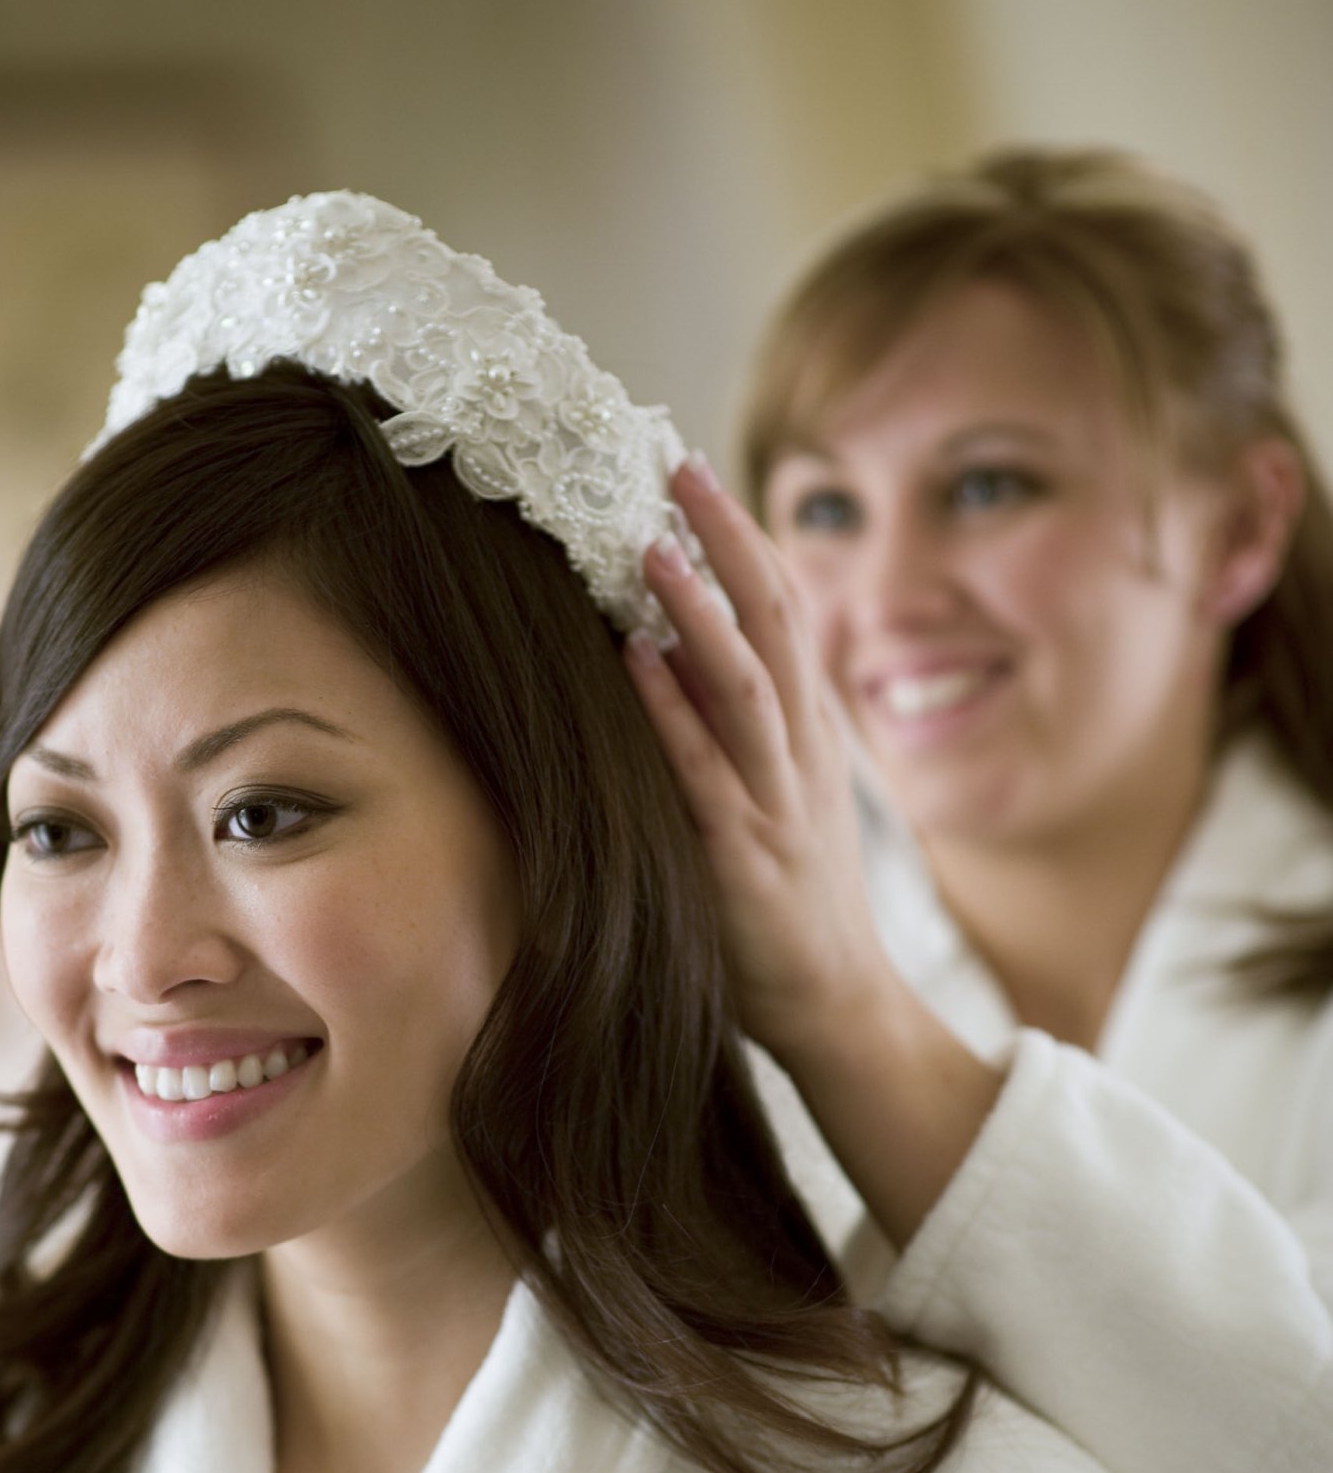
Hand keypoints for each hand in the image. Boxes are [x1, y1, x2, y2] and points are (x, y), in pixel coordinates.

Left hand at [624, 456, 894, 1066]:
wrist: (838, 1005)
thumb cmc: (789, 902)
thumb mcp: (778, 796)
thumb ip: (736, 730)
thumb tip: (668, 652)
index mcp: (807, 732)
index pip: (783, 610)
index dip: (742, 539)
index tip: (693, 475)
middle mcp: (799, 752)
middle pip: (773, 621)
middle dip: (726, 539)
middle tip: (673, 466)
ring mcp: (774, 802)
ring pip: (747, 685)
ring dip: (699, 611)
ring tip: (652, 545)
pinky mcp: (743, 858)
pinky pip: (706, 773)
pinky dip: (672, 714)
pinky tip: (634, 662)